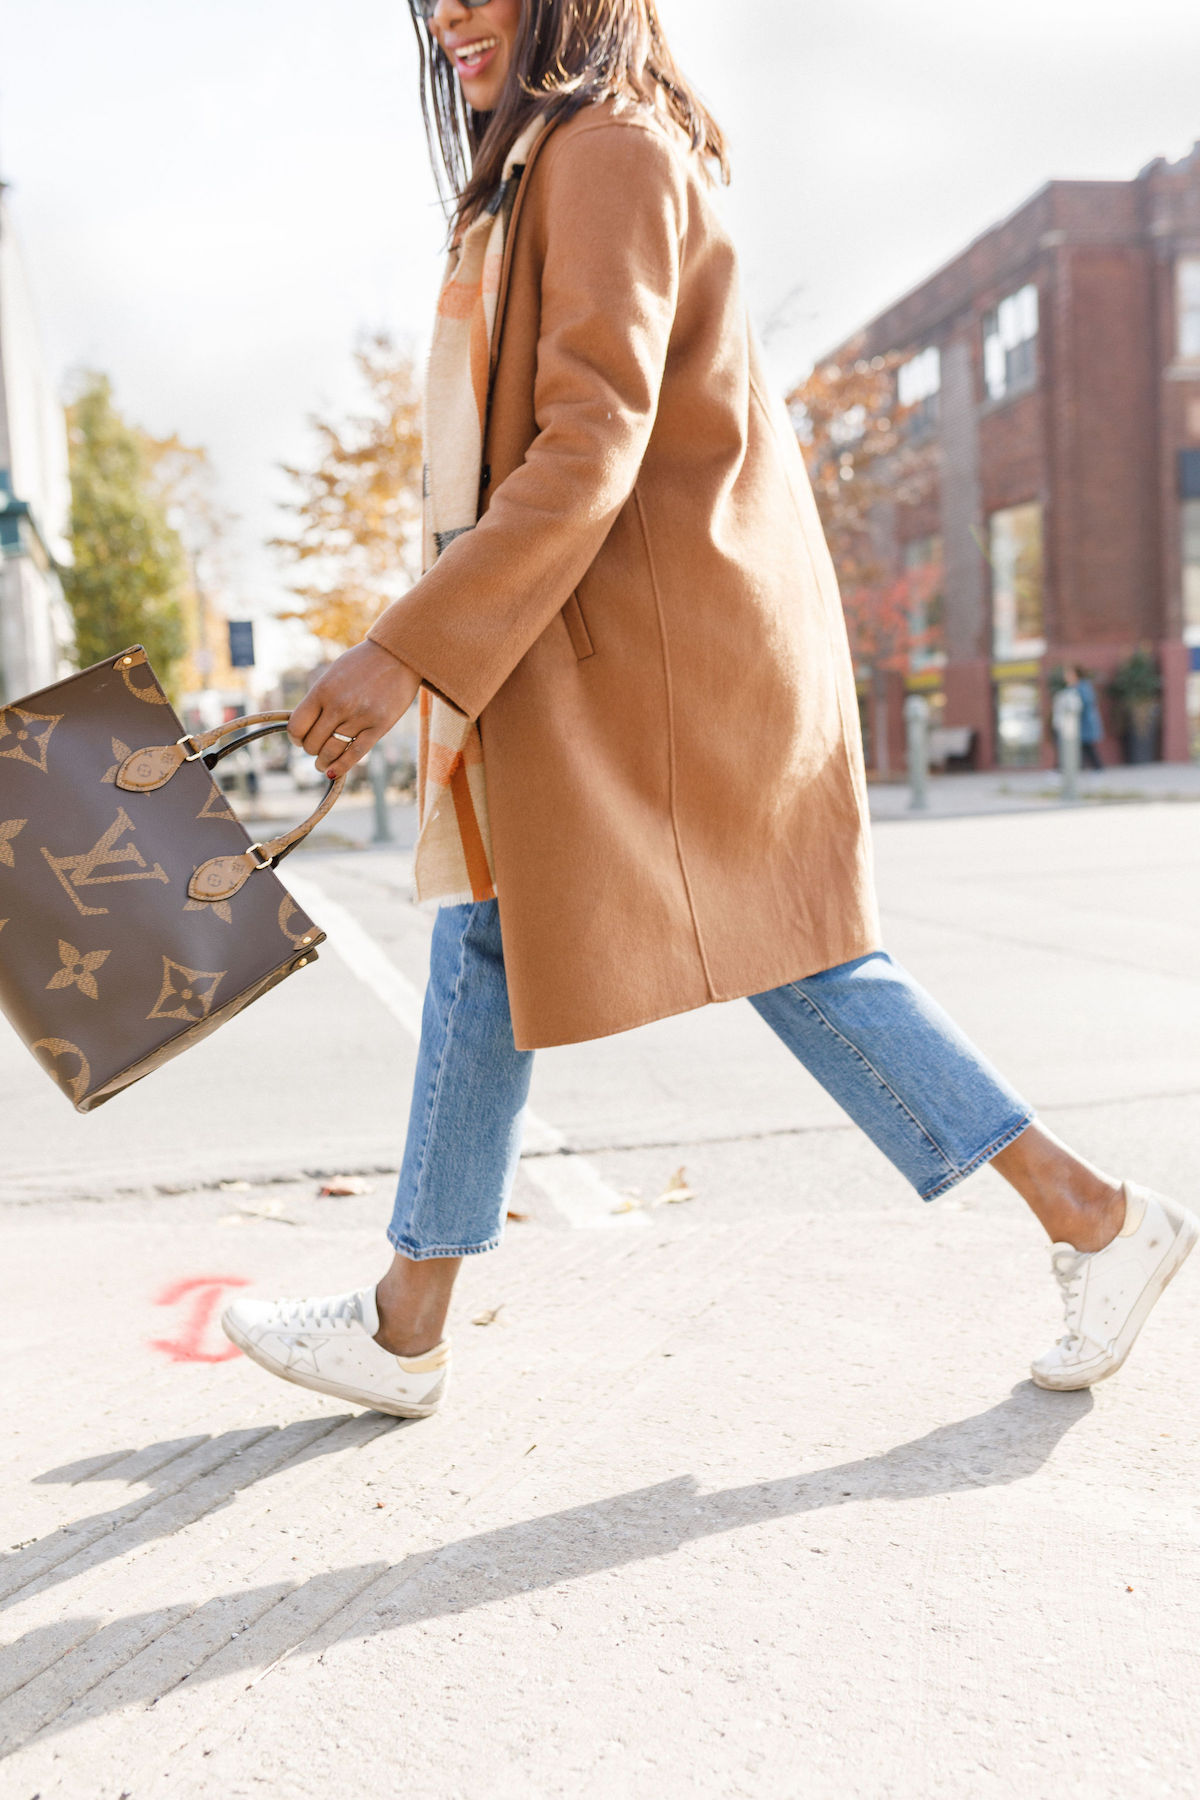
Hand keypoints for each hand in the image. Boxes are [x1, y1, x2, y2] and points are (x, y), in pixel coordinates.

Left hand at [289, 641, 420, 780]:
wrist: (398, 654)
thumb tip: (304, 727)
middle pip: (312, 743)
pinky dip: (340, 768)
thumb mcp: (333, 674)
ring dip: (323, 762)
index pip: (297, 726)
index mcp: (323, 690)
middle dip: (311, 750)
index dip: (295, 738)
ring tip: (323, 764)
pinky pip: (354, 756)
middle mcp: (339, 705)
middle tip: (316, 748)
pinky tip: (333, 772)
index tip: (300, 740)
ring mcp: (359, 717)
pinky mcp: (379, 727)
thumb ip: (319, 699)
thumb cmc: (363, 663)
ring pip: (331, 752)